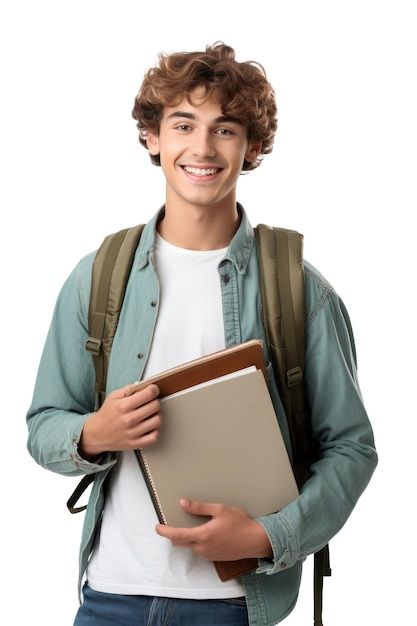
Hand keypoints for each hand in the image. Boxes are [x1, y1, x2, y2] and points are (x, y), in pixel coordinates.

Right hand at [79, 383, 161, 458]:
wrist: (96, 434)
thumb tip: (144, 386)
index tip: (153, 390)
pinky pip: (154, 437)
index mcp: (123, 406)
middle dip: (154, 401)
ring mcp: (132, 433)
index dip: (153, 389)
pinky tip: (149, 426)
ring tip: (149, 414)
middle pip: (155, 406)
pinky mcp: (135, 444)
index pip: (148, 394)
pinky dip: (154, 431)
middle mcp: (129, 420)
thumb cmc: (106, 415)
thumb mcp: (113, 397)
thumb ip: (129, 389)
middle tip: (150, 402)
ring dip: (156, 415)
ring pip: (157, 420)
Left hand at [155, 499, 272, 560]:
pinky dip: (196, 541)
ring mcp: (208, 554)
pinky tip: (203, 532)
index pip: (177, 535)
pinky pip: (199, 549)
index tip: (157, 527)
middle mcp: (203, 548)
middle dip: (173, 534)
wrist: (255, 540)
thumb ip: (199, 507)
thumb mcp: (220, 510)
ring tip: (191, 524)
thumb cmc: (240, 523)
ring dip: (186, 537)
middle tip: (170, 523)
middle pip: (181, 542)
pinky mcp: (213, 557)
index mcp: (203, 536)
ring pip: (190, 546)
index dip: (165, 531)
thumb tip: (183, 503)